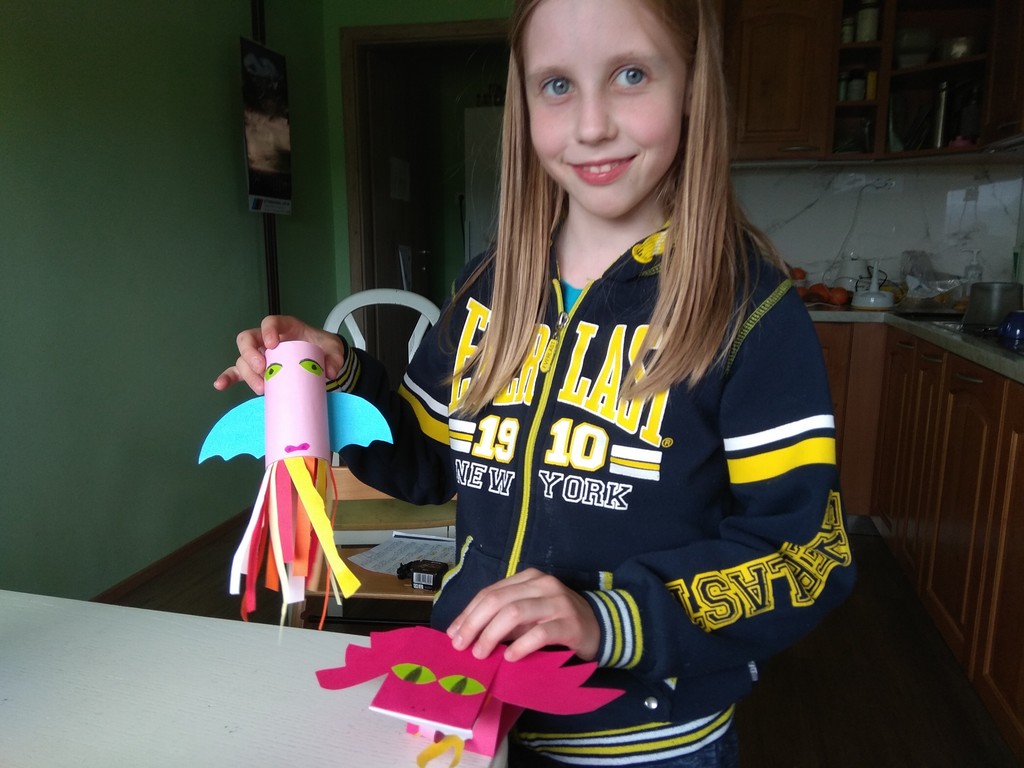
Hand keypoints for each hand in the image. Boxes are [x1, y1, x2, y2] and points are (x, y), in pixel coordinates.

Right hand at [212, 315, 346, 394]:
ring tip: (262, 388)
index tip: (272, 344)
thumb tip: (329, 372)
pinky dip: (228, 378)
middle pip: (248, 339)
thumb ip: (336, 358)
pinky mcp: (256, 370)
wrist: (322, 361)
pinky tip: (220, 385)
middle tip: (263, 369)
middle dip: (250, 354)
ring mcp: (259, 355)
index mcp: (285, 328)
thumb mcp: (334, 350)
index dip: (268, 330)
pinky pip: (237, 373)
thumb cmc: (323, 350)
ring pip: (242, 359)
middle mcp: (267, 339)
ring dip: (247, 374)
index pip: (270, 322)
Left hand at [447, 568, 599, 662]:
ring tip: (480, 653)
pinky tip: (510, 657)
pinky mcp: (570, 623)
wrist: (600, 627)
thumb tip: (467, 634)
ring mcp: (557, 602)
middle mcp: (542, 584)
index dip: (468, 613)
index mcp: (528, 578)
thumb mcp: (528, 614)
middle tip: (461, 646)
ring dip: (491, 635)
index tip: (453, 634)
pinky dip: (521, 646)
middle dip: (474, 624)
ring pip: (514, 613)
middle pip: (497, 600)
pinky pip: (539, 633)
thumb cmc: (556, 621)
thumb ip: (503, 619)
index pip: (490, 592)